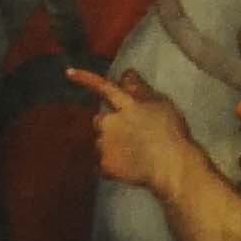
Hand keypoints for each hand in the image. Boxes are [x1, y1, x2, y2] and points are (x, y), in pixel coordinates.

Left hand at [67, 66, 200, 189]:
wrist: (171, 166)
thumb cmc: (172, 133)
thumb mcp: (163, 106)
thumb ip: (142, 90)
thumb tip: (127, 73)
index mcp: (125, 106)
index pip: (105, 88)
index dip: (87, 79)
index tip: (69, 73)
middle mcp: (110, 122)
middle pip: (100, 119)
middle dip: (109, 123)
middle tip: (128, 133)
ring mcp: (105, 144)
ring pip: (102, 141)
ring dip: (111, 143)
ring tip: (133, 153)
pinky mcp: (106, 164)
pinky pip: (105, 162)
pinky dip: (114, 164)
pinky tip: (130, 167)